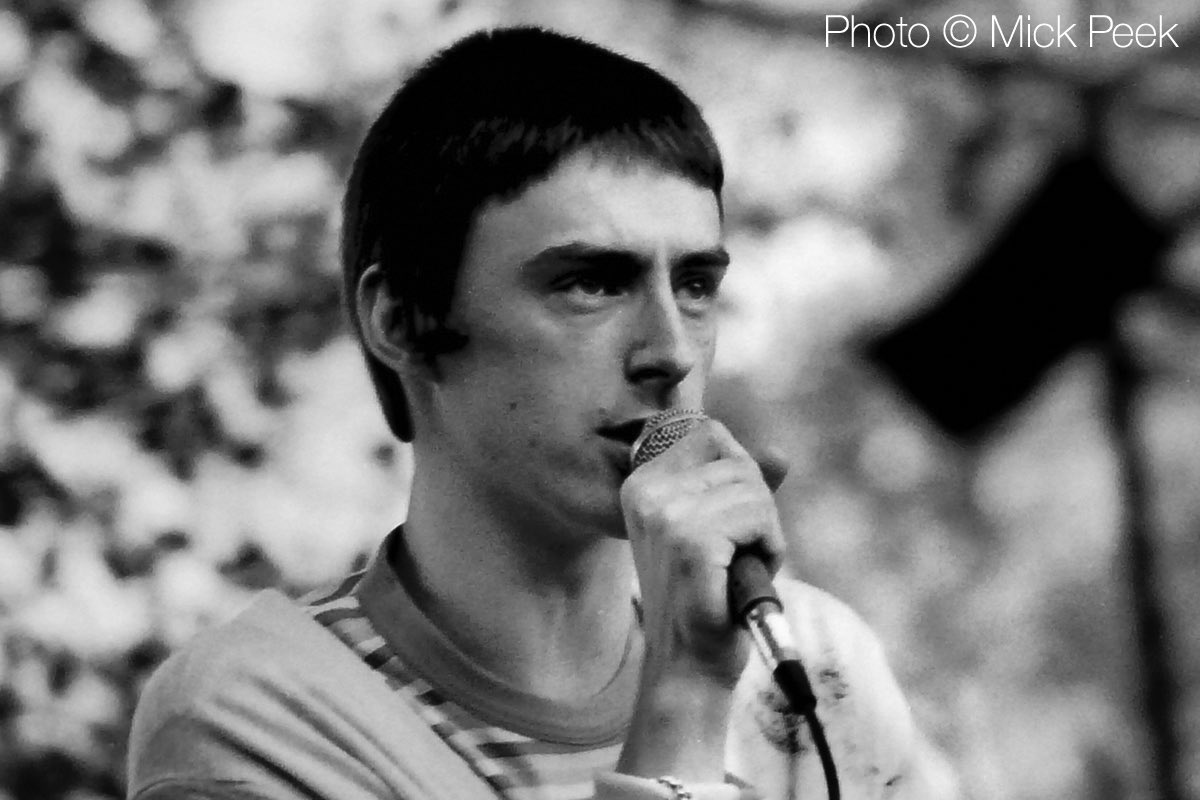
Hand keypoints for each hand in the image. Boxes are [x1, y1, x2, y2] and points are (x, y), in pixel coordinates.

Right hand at [620, 417, 787, 689]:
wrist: (688, 666)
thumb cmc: (706, 600)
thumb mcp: (721, 532)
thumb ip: (744, 488)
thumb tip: (779, 452)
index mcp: (642, 483)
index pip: (710, 433)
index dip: (740, 473)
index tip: (728, 521)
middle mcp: (647, 491)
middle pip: (737, 460)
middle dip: (756, 508)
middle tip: (734, 555)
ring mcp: (666, 514)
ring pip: (753, 489)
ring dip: (764, 531)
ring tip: (737, 569)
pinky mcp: (690, 540)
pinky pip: (759, 516)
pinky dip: (770, 548)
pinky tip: (746, 577)